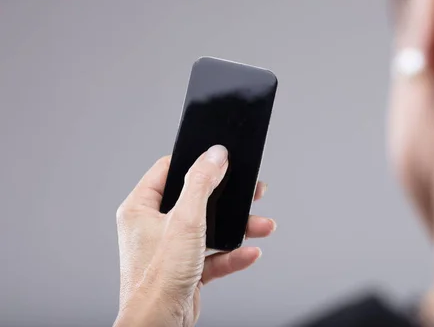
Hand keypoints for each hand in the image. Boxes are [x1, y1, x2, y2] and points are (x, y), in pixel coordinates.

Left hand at [113, 145, 275, 326]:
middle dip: (227, 198)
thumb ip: (201, 183)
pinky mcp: (185, 268)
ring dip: (236, 227)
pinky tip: (250, 252)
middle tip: (249, 190)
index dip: (195, 162)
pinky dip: (232, 253)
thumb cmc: (158, 277)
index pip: (168, 170)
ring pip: (208, 227)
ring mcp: (170, 248)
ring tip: (261, 224)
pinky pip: (213, 254)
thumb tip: (215, 154)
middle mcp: (153, 226)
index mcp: (141, 208)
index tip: (218, 158)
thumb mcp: (186, 220)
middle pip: (195, 199)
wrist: (160, 324)